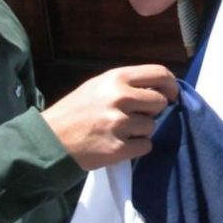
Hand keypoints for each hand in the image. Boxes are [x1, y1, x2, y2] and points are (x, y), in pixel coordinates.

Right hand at [42, 65, 177, 169]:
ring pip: (151, 127)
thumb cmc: (76, 111)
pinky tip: (119, 144)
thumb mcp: (98, 86)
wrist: (50, 139)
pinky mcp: (118, 148)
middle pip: (160, 102)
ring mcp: (119, 124)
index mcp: (116, 78)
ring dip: (141, 131)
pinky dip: (136, 148)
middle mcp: (120, 98)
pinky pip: (145, 147)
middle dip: (152, 111)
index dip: (171, 85)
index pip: (159, 74)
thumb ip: (127, 84)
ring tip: (119, 131)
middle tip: (135, 116)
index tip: (172, 95)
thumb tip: (162, 89)